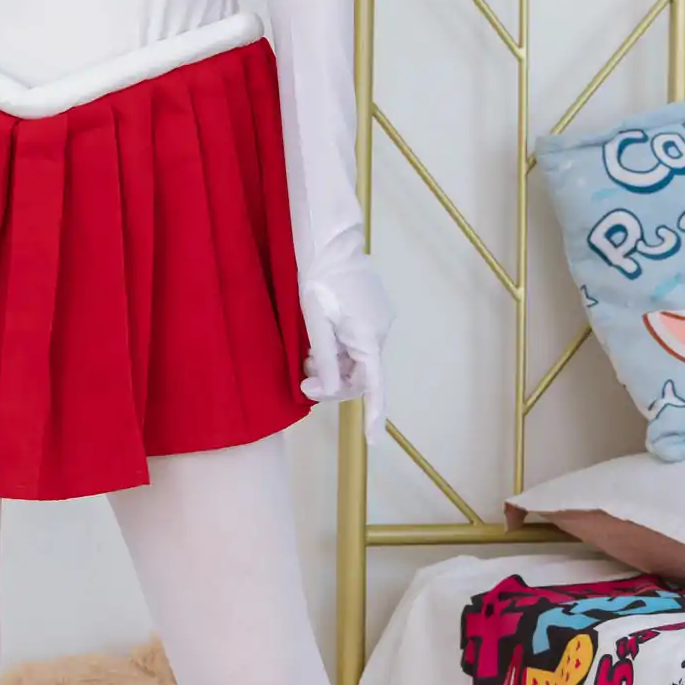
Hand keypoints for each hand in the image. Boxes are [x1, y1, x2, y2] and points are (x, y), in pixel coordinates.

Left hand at [299, 256, 391, 443]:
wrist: (330, 243)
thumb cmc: (317, 279)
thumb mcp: (315, 323)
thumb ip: (325, 360)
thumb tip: (330, 392)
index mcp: (367, 337)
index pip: (374, 386)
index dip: (373, 414)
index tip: (372, 440)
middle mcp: (381, 331)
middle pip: (361, 373)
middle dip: (334, 381)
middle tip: (303, 378)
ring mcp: (381, 319)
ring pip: (358, 357)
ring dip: (335, 363)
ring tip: (308, 353)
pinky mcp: (376, 310)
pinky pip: (360, 340)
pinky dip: (341, 347)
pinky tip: (323, 335)